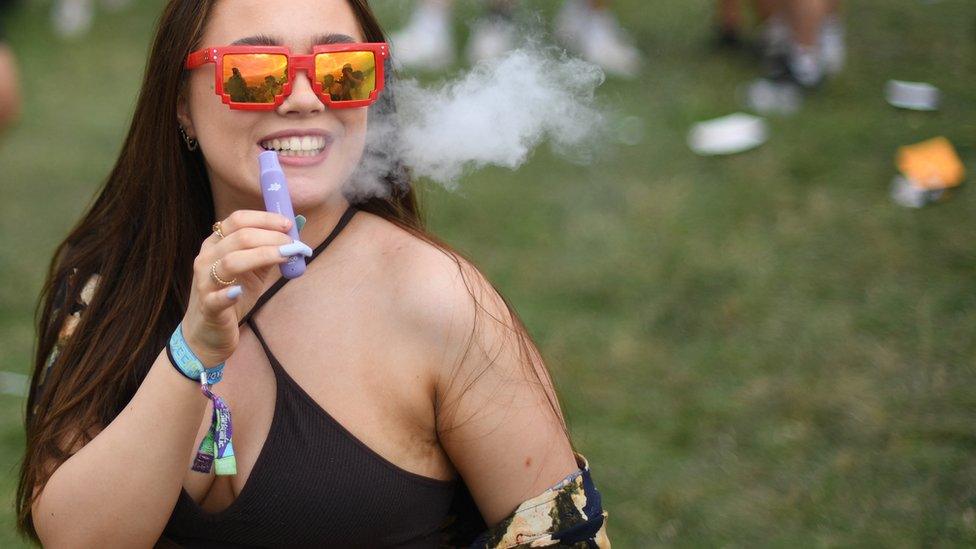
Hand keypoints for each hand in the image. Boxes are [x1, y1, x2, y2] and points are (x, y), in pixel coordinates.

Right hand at [180, 210, 312, 366]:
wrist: (209, 331)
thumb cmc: (234, 295)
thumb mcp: (253, 270)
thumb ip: (269, 251)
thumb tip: (295, 232)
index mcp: (216, 244)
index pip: (238, 220)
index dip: (265, 219)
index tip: (288, 224)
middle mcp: (206, 258)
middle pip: (239, 238)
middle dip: (272, 237)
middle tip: (294, 244)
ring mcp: (204, 282)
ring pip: (231, 261)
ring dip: (263, 255)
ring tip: (286, 256)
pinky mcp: (207, 307)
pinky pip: (216, 298)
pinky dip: (228, 294)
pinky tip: (240, 291)